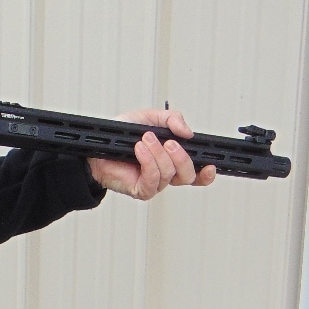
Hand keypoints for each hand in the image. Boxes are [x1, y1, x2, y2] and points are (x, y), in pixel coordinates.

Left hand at [87, 109, 216, 198]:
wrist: (98, 147)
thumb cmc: (122, 135)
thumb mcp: (149, 118)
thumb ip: (171, 119)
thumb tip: (187, 131)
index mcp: (172, 159)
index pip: (197, 172)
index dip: (207, 173)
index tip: (211, 165)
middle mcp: (166, 174)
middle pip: (188, 175)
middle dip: (181, 156)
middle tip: (168, 142)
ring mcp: (154, 183)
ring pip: (170, 174)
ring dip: (158, 153)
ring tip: (145, 139)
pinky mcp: (141, 190)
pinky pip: (153, 179)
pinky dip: (148, 161)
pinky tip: (139, 150)